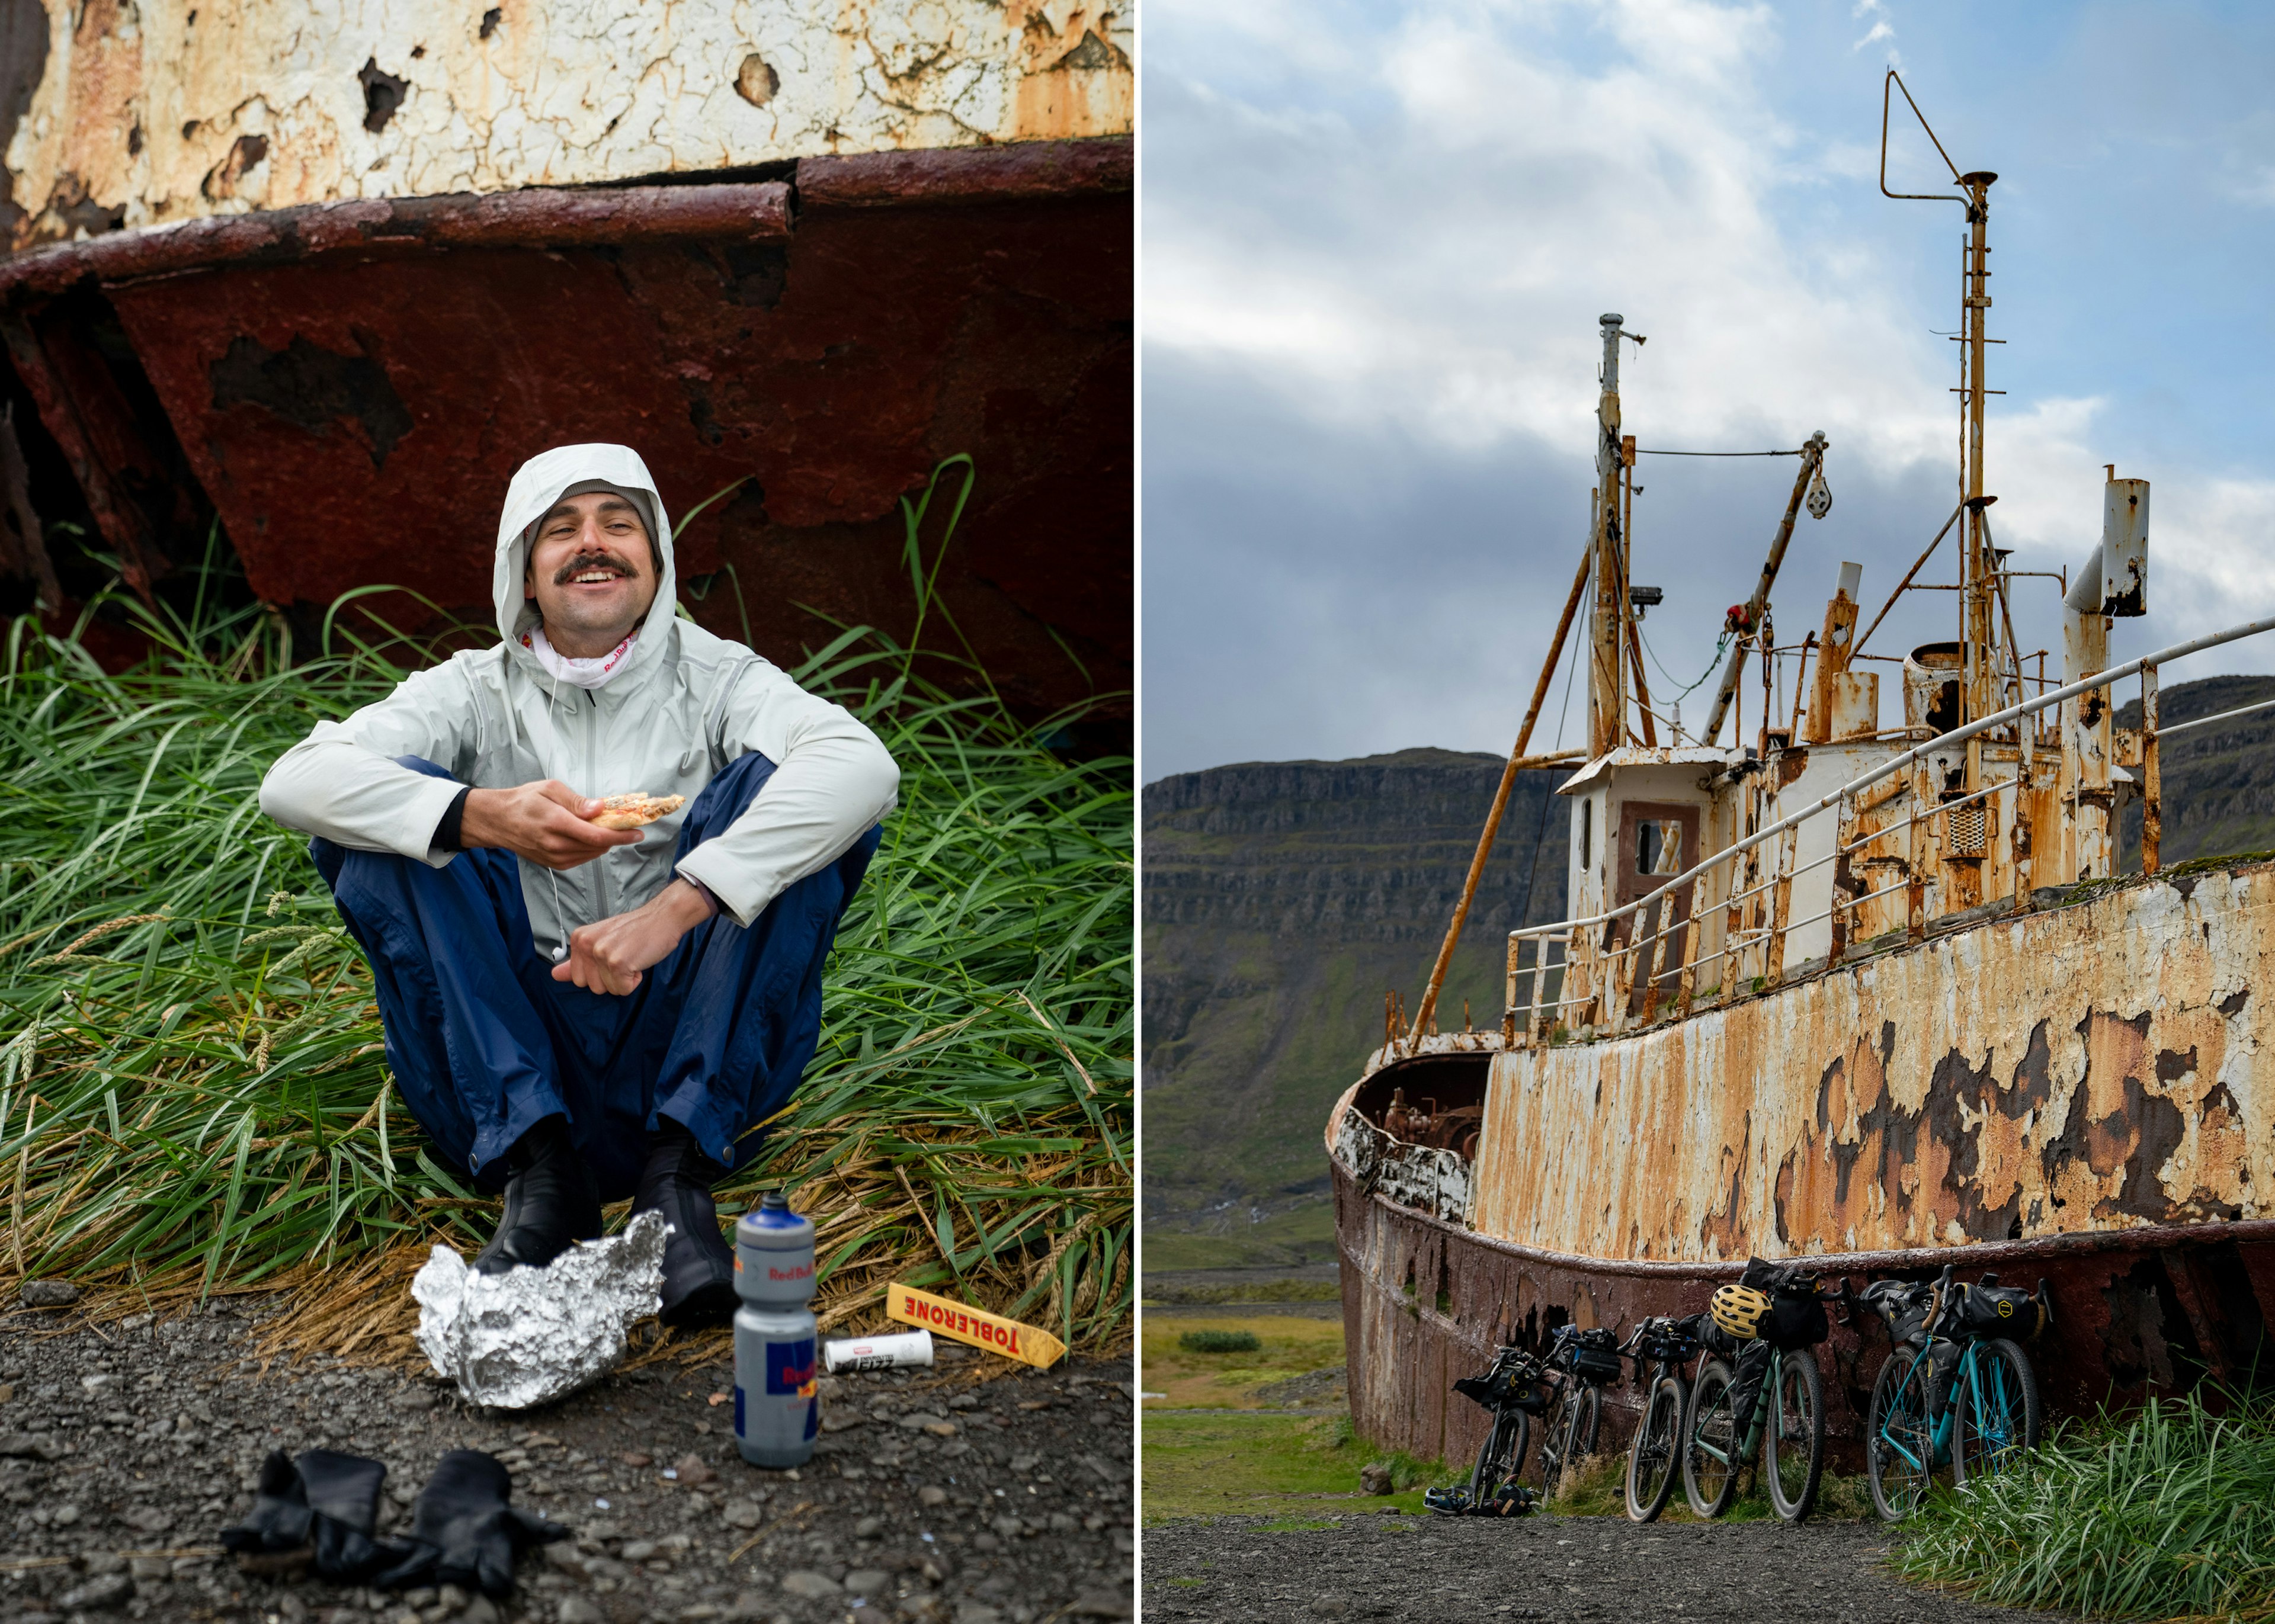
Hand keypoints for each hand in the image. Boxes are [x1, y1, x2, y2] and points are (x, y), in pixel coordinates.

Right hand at [459, 780, 641, 869]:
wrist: (498, 820)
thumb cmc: (524, 800)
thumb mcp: (550, 789)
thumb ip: (577, 801)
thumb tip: (600, 809)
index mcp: (556, 823)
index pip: (597, 835)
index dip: (621, 835)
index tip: (639, 832)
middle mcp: (555, 845)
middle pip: (598, 846)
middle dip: (617, 837)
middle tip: (626, 824)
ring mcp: (554, 857)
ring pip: (592, 854)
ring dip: (605, 843)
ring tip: (607, 827)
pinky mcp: (553, 864)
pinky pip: (582, 858)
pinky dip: (592, 848)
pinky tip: (590, 836)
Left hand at [550, 879, 714, 994]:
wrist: (662, 917)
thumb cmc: (636, 930)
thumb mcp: (602, 941)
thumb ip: (578, 961)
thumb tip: (554, 976)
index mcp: (579, 939)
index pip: (578, 978)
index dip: (600, 973)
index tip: (613, 954)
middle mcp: (586, 945)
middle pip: (593, 988)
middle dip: (611, 979)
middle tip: (624, 956)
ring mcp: (601, 954)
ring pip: (610, 990)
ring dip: (625, 980)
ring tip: (633, 957)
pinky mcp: (618, 963)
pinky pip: (624, 990)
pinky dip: (635, 981)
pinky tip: (640, 961)